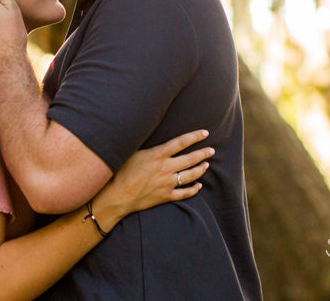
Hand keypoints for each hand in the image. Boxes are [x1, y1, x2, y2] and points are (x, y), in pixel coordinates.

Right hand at [90, 130, 212, 229]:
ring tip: (206, 164)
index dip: (195, 136)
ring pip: (191, 175)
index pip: (181, 142)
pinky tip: (199, 186)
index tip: (205, 133)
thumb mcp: (133, 153)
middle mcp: (166, 168)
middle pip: (190, 158)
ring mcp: (168, 183)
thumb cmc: (120, 172)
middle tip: (211, 150)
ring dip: (201, 169)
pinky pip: (185, 193)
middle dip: (203, 153)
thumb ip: (148, 148)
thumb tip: (155, 140)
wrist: (117, 196)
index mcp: (158, 154)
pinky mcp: (166, 196)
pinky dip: (194, 189)